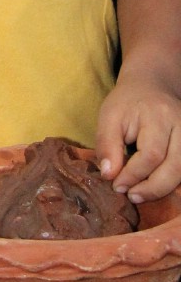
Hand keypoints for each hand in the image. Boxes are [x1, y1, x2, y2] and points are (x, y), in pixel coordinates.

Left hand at [96, 71, 180, 202]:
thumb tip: (109, 175)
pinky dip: (172, 182)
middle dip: (151, 188)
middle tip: (131, 195)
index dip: (133, 175)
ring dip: (162, 189)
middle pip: (174, 167)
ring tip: (140, 194)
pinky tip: (155, 186)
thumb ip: (107, 145)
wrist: (151, 86)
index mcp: (159, 116)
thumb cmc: (127, 103)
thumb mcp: (109, 117)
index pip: (151, 155)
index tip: (116, 185)